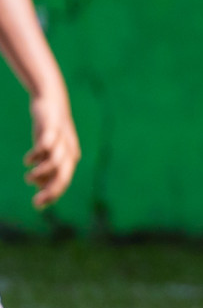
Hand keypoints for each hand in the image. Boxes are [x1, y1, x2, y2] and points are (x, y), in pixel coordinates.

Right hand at [26, 89, 78, 207]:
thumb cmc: (50, 131)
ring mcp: (62, 138)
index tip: (38, 205)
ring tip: (28, 177)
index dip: (52, 194)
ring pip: (57, 161)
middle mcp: (69, 150)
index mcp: (70, 158)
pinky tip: (28, 161)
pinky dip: (38, 154)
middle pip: (64, 174)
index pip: (64, 180)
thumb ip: (45, 168)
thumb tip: (40, 188)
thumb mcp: (47, 151)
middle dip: (51, 190)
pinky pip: (47, 143)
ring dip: (42, 173)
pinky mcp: (53, 127)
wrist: (52, 102)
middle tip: (36, 201)